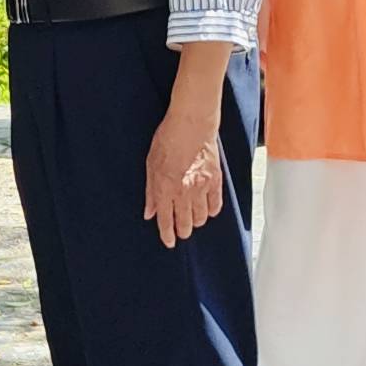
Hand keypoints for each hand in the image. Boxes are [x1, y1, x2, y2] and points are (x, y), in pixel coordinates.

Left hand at [143, 103, 226, 247]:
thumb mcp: (150, 165)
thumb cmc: (168, 139)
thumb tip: (149, 213)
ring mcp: (202, 188)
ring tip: (193, 219)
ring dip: (196, 221)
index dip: (167, 235)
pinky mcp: (216, 181)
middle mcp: (184, 192)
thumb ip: (151, 192)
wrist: (192, 124)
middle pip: (186, 224)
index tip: (169, 241)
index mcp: (165, 188)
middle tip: (181, 231)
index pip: (166, 221)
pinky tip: (206, 209)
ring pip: (201, 218)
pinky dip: (211, 211)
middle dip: (182, 231)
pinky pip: (216, 206)